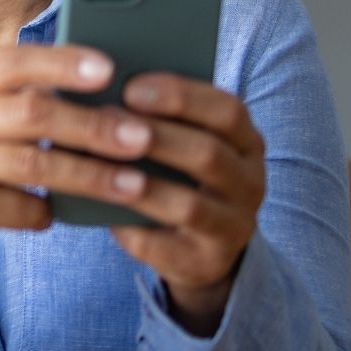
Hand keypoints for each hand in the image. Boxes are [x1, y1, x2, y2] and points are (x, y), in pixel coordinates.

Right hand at [0, 45, 154, 336]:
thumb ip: (21, 99)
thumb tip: (106, 84)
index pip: (11, 63)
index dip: (61, 63)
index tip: (109, 69)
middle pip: (30, 113)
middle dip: (92, 125)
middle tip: (141, 136)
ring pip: (33, 164)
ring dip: (91, 175)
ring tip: (134, 183)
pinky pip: (21, 208)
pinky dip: (48, 212)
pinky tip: (59, 214)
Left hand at [109, 72, 266, 335]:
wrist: (202, 246)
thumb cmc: (181, 177)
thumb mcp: (185, 143)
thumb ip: (160, 120)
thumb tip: (102, 94)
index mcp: (247, 143)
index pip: (227, 111)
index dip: (180, 97)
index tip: (130, 87)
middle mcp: (250, 183)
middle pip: (209, 156)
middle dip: (156, 136)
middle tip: (107, 123)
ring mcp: (233, 227)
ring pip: (190, 206)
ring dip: (143, 186)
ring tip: (100, 169)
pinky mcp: (207, 262)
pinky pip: (167, 248)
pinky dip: (134, 232)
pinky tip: (106, 216)